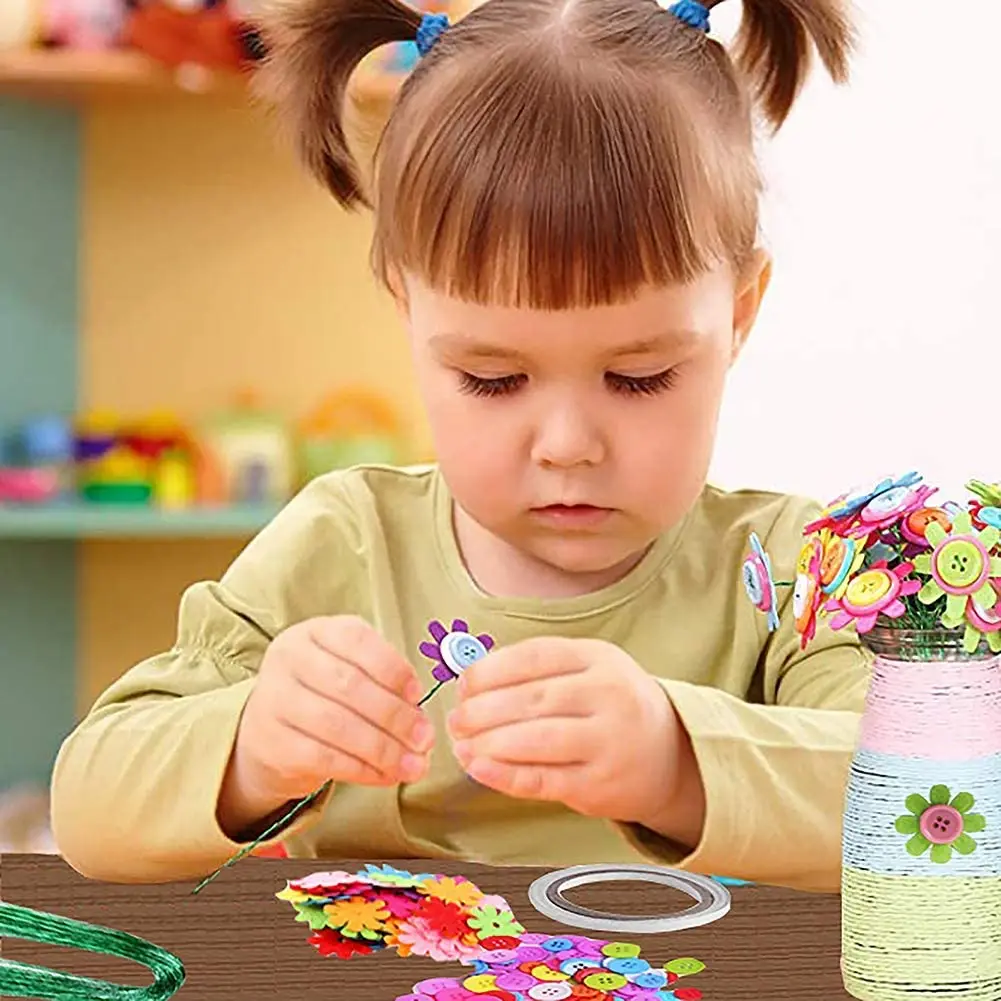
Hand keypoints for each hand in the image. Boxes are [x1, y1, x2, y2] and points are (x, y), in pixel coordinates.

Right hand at [219, 616, 433, 835]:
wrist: (269, 731)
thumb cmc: (323, 694)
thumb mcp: (349, 669)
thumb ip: (383, 682)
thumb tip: (419, 717)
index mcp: (315, 632)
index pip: (357, 641)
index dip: (393, 668)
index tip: (419, 694)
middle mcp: (288, 659)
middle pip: (349, 685)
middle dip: (395, 715)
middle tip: (424, 738)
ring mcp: (274, 700)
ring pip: (337, 725)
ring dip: (383, 749)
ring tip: (413, 765)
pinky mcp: (272, 743)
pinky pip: (324, 758)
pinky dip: (362, 769)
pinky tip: (386, 775)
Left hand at [445, 637, 687, 827]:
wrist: (672, 752)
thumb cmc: (613, 705)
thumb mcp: (589, 669)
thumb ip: (539, 670)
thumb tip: (472, 683)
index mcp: (598, 657)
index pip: (535, 657)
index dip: (490, 671)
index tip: (463, 685)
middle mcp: (608, 695)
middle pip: (532, 699)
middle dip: (482, 710)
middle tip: (456, 719)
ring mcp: (608, 741)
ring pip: (537, 740)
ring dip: (489, 743)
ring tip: (461, 744)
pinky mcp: (600, 785)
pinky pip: (544, 780)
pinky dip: (506, 776)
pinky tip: (479, 769)